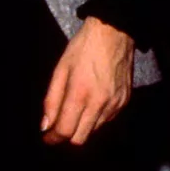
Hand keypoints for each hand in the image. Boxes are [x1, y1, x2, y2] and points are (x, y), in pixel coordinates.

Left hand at [40, 16, 134, 144]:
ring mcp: (114, 104)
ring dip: (82, 126)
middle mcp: (99, 103)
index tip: (47, 136)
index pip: (65, 131)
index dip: (53, 138)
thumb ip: (51, 99)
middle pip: (80, 138)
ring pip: (94, 131)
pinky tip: (92, 101)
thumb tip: (45, 125)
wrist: (114, 32)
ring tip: (78, 107)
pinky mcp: (124, 101)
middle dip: (67, 135)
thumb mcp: (61, 68)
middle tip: (60, 124)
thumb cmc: (83, 47)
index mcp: (80, 94)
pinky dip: (97, 117)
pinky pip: (107, 120)